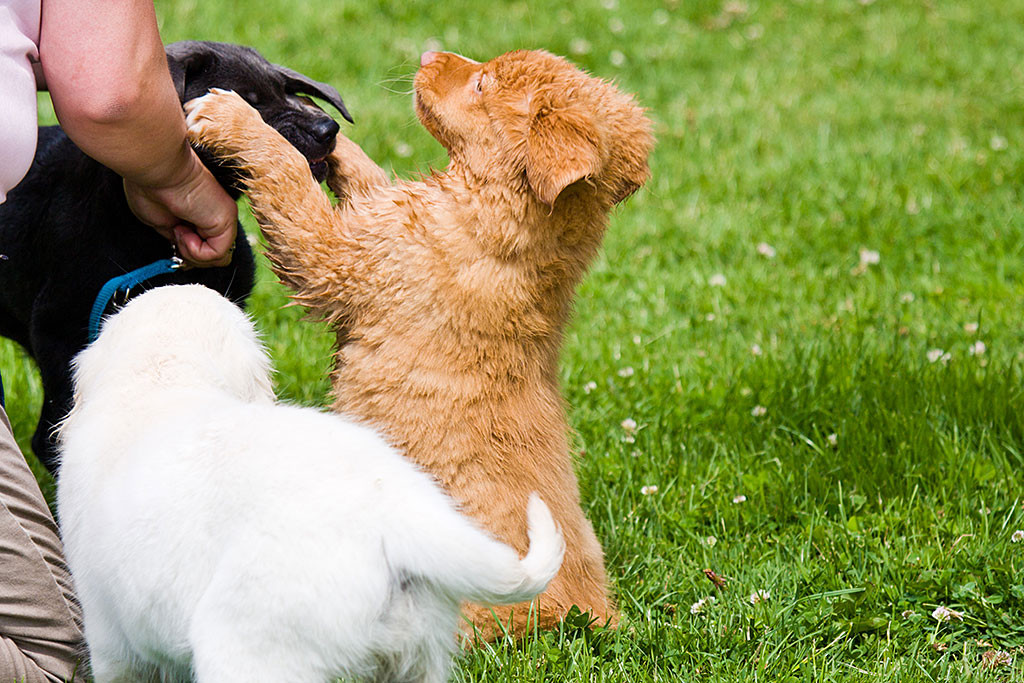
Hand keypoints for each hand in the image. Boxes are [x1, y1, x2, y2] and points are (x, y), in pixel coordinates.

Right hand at [123, 147, 238, 266]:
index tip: (172, 241)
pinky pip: (217, 254)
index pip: (207, 247)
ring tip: (178, 230)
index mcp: (201, 214)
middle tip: (175, 235)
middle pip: (215, 257)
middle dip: (190, 256)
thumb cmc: (151, 188)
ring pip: (219, 259)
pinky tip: (183, 230)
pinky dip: (195, 250)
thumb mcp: (162, 221)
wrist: (155, 169)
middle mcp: (216, 215)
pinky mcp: (227, 221)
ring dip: (192, 253)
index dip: (189, 254)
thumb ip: (178, 237)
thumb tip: (185, 251)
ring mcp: (224, 218)